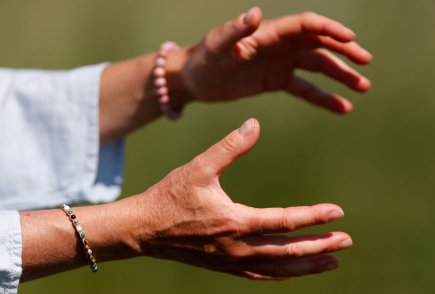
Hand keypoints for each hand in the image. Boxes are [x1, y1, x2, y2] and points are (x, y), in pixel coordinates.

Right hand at [137, 118, 351, 279]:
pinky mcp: (223, 266)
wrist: (143, 229)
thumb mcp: (199, 167)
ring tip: (331, 262)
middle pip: (288, 252)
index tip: (338, 212)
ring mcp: (231, 261)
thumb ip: (230, 147)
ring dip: (306, 265)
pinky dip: (281, 275)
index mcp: (235, 222)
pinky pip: (259, 275)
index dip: (314, 216)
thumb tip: (255, 124)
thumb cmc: (170, 196)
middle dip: (320, 247)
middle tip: (346, 242)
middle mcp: (237, 247)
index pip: (285, 222)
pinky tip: (292, 272)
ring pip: (278, 269)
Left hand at [171, 8, 371, 112]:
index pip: (306, 25)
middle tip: (365, 63)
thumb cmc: (203, 58)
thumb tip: (254, 13)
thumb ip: (235, 30)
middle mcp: (279, 44)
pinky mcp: (275, 81)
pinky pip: (304, 88)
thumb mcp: (216, 45)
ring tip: (362, 87)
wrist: (194, 79)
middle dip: (344, 52)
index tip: (351, 40)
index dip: (329, 29)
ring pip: (317, 67)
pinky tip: (341, 107)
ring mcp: (280, 63)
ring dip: (340, 75)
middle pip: (319, 44)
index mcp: (268, 32)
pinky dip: (323, 97)